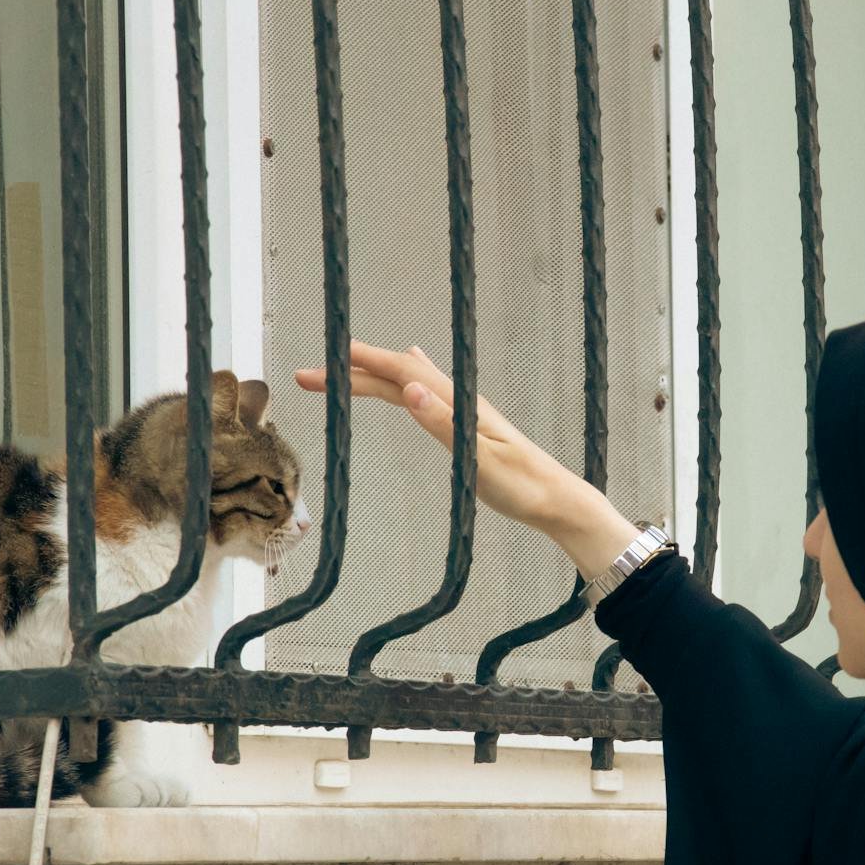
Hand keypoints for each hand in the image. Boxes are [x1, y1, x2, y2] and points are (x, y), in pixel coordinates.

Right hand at [295, 342, 638, 578]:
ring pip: (411, 381)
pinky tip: (413, 375)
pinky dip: (409, 378)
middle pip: (399, 374)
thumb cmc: (523, 486)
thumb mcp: (480, 462)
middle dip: (353, 371)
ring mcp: (463, 411)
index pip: (401, 373)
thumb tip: (410, 389)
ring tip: (344, 366)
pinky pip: (430, 392)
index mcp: (458, 405)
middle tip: (307, 376)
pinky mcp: (467, 426)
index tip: (320, 369)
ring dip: (374, 374)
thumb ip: (444, 425)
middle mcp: (459, 400)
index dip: (359, 367)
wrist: (557, 498)